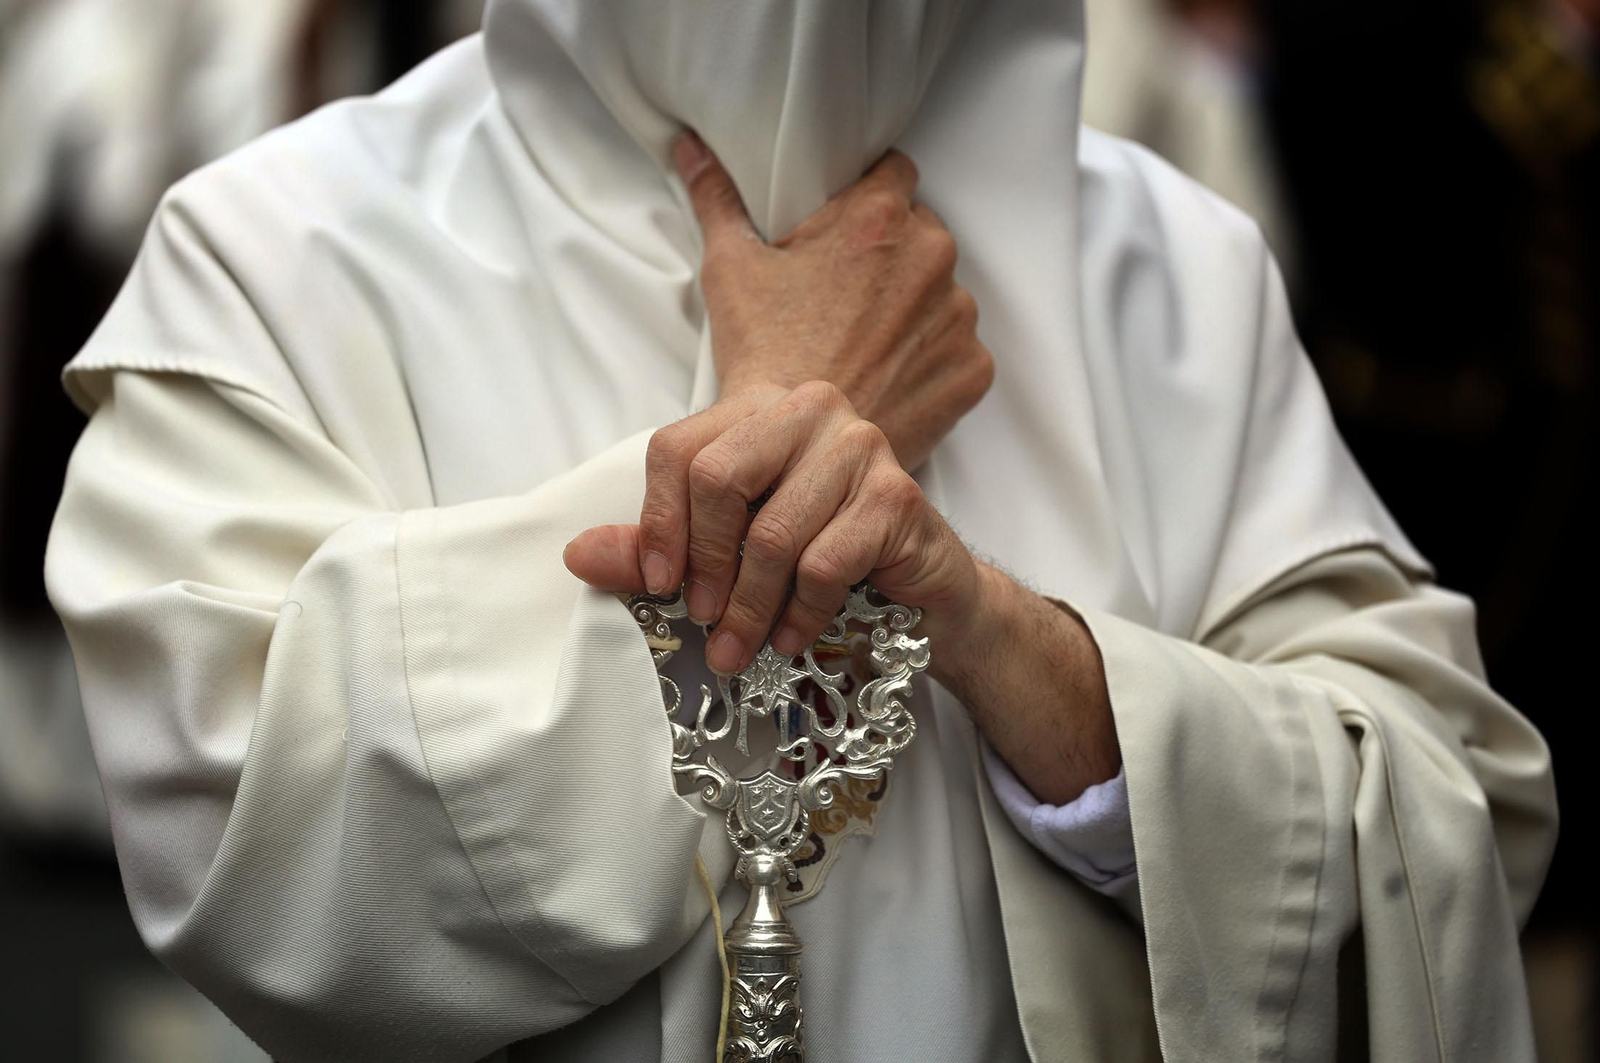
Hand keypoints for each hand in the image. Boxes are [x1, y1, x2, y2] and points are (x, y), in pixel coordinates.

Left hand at [564, 381, 978, 675]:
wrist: (922, 592)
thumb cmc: (821, 560)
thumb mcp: (730, 551)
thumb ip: (659, 548)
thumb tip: (578, 555)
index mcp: (758, 409)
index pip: (679, 449)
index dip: (656, 522)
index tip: (657, 583)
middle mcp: (809, 410)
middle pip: (719, 476)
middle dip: (703, 564)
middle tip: (700, 619)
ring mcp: (859, 446)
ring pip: (772, 534)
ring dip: (747, 607)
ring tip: (737, 649)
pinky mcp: (897, 495)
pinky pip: (824, 564)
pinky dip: (799, 615)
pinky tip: (791, 638)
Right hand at [674, 132, 992, 471]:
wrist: (797, 449)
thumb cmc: (764, 356)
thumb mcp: (731, 268)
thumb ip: (717, 198)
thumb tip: (690, 148)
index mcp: (879, 217)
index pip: (894, 173)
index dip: (870, 198)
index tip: (849, 232)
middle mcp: (932, 256)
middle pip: (921, 233)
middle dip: (891, 256)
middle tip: (846, 297)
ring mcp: (958, 314)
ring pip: (942, 292)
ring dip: (915, 307)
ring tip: (867, 342)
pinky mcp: (973, 367)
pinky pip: (959, 348)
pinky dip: (933, 359)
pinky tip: (891, 375)